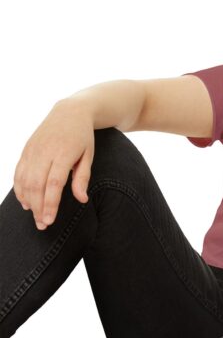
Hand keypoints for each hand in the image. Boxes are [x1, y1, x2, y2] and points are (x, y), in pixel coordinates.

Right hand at [13, 99, 94, 229]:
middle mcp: (45, 152)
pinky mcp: (26, 150)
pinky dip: (19, 188)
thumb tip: (82, 200)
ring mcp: (33, 150)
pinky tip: (25, 202)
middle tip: (43, 225)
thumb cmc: (83, 137)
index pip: (53, 184)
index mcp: (63, 153)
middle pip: (36, 185)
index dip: (50, 204)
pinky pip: (18, 172)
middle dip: (38, 207)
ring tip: (34, 216)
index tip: (50, 220)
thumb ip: (83, 178)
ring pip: (24, 180)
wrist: (70, 112)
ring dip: (27, 200)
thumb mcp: (88, 155)